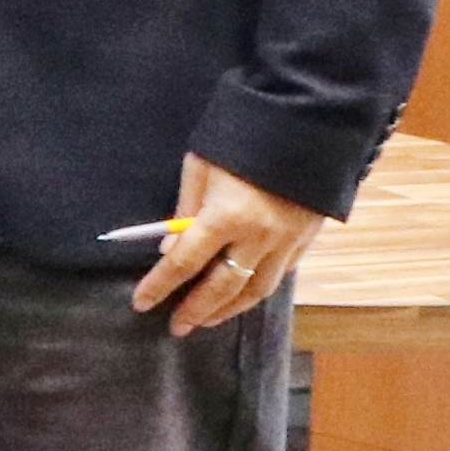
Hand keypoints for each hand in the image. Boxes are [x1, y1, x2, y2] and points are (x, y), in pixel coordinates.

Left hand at [133, 153, 324, 338]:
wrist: (308, 124)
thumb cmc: (242, 139)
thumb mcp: (200, 167)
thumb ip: (184, 210)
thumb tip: (168, 251)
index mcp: (225, 217)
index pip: (183, 263)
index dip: (159, 286)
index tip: (141, 304)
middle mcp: (258, 237)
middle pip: (222, 287)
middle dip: (196, 310)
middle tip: (176, 327)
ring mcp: (287, 241)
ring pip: (256, 290)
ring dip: (229, 309)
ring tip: (206, 320)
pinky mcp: (307, 238)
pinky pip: (281, 275)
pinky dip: (258, 289)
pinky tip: (243, 295)